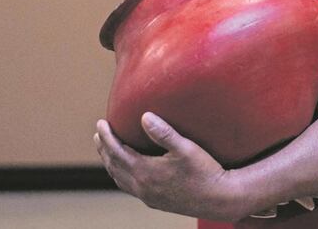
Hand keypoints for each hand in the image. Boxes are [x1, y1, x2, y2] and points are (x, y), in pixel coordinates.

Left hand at [94, 113, 243, 221]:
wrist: (219, 200)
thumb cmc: (205, 171)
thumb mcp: (186, 148)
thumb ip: (164, 132)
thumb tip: (144, 116)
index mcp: (146, 172)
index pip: (117, 152)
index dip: (107, 137)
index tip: (101, 122)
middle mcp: (142, 187)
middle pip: (114, 165)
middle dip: (104, 148)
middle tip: (98, 133)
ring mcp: (148, 196)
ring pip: (119, 178)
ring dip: (110, 162)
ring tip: (106, 149)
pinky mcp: (155, 201)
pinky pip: (129, 187)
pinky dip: (120, 175)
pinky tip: (125, 169)